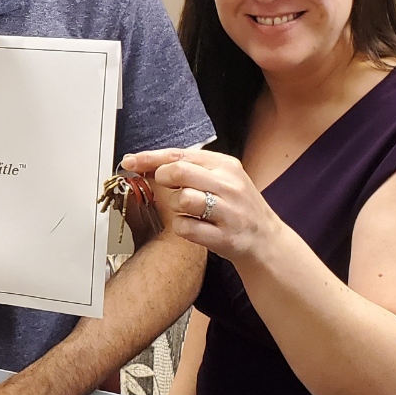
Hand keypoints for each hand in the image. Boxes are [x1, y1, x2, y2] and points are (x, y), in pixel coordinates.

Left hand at [122, 148, 284, 263]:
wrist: (265, 240)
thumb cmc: (236, 207)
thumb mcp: (221, 180)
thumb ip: (190, 170)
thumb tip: (149, 164)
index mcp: (226, 165)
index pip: (180, 154)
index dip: (150, 158)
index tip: (130, 162)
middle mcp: (229, 185)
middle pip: (179, 172)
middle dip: (162, 180)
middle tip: (165, 189)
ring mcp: (228, 211)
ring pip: (183, 199)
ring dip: (175, 206)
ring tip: (186, 210)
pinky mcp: (224, 236)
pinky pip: (186, 227)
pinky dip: (181, 227)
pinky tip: (192, 226)